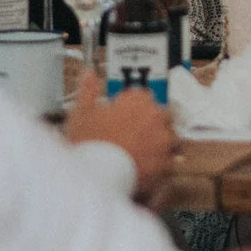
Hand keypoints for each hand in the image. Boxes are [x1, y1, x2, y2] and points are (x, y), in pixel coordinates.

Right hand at [66, 86, 174, 200]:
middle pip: (161, 116)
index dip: (131, 108)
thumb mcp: (81, 112)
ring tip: (138, 155)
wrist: (95, 176)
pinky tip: (143, 169)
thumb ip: (88, 90)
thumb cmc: (88, 144)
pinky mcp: (167, 164)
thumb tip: (89, 74)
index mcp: (139, 101)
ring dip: (157, 144)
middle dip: (149, 124)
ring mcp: (164, 141)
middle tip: (131, 137)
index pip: (143, 97)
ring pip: (168, 138)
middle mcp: (157, 117)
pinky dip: (158, 165)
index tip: (122, 117)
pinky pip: (168, 162)